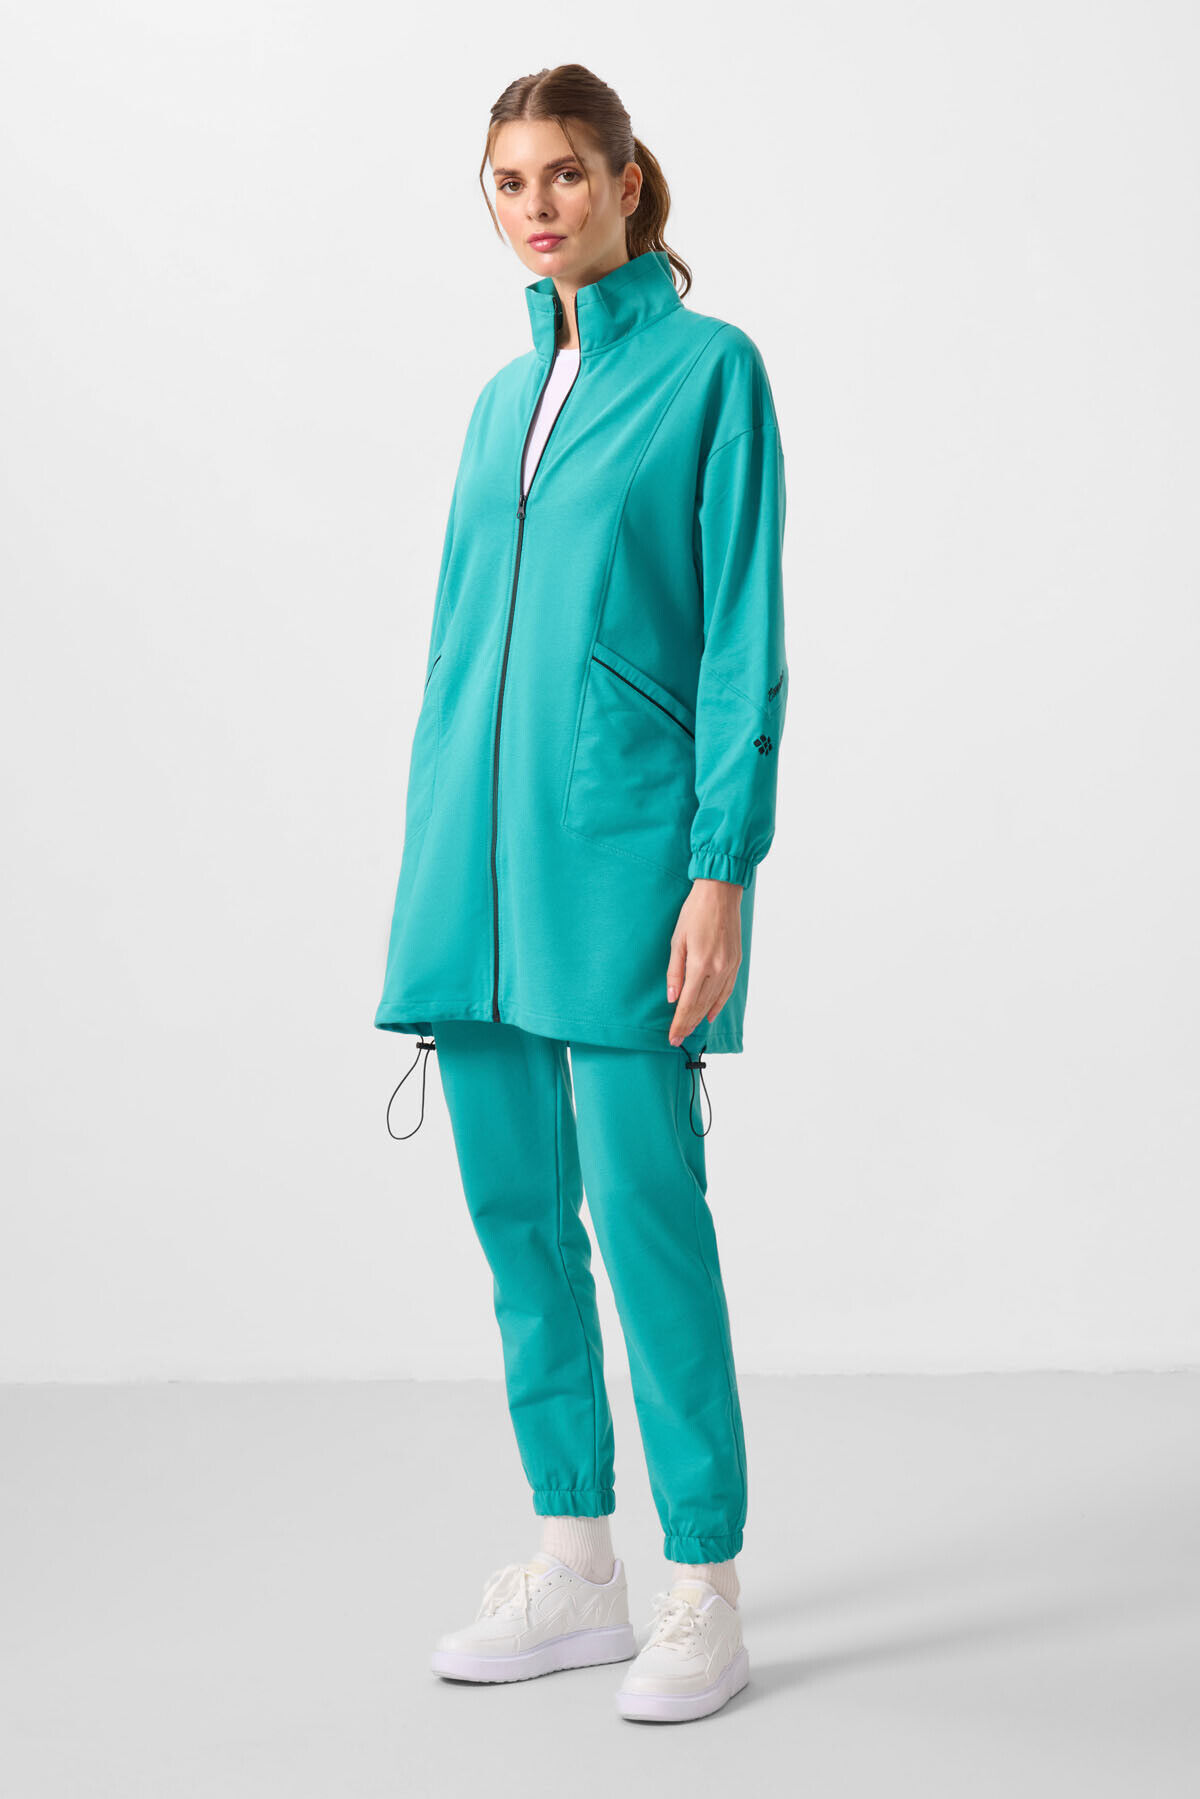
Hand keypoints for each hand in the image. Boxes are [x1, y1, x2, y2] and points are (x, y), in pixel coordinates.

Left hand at [666, 878, 743, 1045]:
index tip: (672, 1037)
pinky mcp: (736, 962)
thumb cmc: (694, 912)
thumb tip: (672, 997)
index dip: (679, 1022)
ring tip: (690, 1030)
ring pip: (714, 1000)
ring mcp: (729, 966)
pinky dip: (718, 1004)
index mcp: (700, 964)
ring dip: (701, 1018)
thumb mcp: (677, 940)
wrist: (720, 894)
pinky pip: (726, 990)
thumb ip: (675, 972)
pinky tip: (710, 1014)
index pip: (688, 1003)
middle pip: (701, 1006)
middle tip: (677, 1039)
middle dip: (688, 1024)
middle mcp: (717, 969)